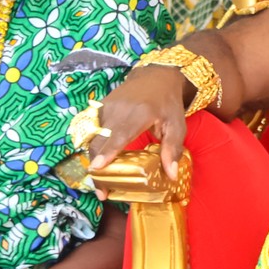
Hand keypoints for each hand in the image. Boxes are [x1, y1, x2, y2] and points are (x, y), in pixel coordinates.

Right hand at [86, 63, 187, 177]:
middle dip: (97, 166)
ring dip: (93, 159)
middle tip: (101, 191)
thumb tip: (171, 175)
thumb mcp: (177, 125)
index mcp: (139, 113)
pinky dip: (93, 146)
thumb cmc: (168, 104)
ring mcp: (106, 106)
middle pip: (100, 140)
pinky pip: (91, 130)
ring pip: (92, 136)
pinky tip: (99, 162)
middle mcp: (119, 109)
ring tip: (99, 181)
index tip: (97, 168)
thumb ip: (173, 149)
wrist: (155, 77)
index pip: (120, 135)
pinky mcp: (100, 107)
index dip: (107, 152)